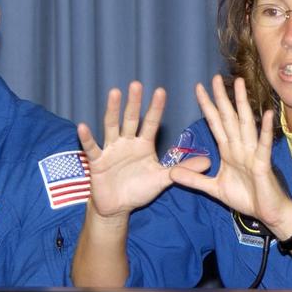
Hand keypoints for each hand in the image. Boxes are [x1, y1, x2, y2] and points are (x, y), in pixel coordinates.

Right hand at [77, 83, 209, 220]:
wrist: (118, 207)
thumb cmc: (139, 189)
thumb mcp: (162, 179)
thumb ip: (182, 169)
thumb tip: (209, 161)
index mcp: (143, 144)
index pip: (150, 123)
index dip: (155, 108)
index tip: (161, 91)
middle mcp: (127, 142)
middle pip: (130, 119)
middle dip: (134, 102)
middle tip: (136, 84)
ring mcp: (111, 150)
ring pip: (112, 126)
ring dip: (113, 110)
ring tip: (114, 93)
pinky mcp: (97, 162)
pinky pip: (92, 148)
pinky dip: (87, 138)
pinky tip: (83, 126)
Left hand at [169, 76, 291, 234]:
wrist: (267, 213)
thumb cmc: (246, 198)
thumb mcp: (214, 189)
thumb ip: (195, 179)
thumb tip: (172, 173)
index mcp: (229, 151)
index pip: (216, 123)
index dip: (207, 106)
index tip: (199, 88)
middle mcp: (241, 147)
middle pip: (229, 118)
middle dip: (221, 98)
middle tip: (215, 77)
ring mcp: (253, 153)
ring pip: (245, 124)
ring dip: (242, 104)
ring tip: (239, 84)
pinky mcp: (263, 164)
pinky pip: (264, 145)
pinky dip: (266, 130)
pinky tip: (267, 115)